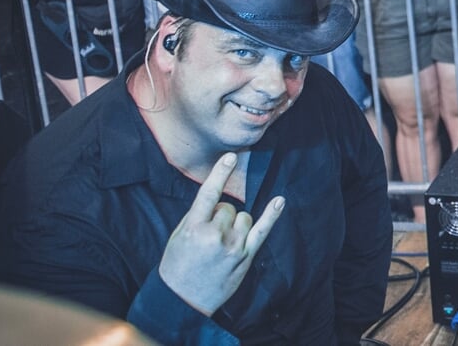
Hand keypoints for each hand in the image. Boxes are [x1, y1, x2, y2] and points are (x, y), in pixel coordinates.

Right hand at [156, 152, 284, 316]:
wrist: (182, 300)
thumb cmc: (177, 266)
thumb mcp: (178, 237)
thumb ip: (197, 216)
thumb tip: (217, 197)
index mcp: (194, 229)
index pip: (209, 195)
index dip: (220, 174)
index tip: (230, 157)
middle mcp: (215, 236)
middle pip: (228, 207)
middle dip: (220, 216)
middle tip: (208, 237)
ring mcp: (233, 247)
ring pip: (243, 217)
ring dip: (235, 224)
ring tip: (220, 243)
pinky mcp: (246, 256)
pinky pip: (263, 230)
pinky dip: (272, 214)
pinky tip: (279, 201)